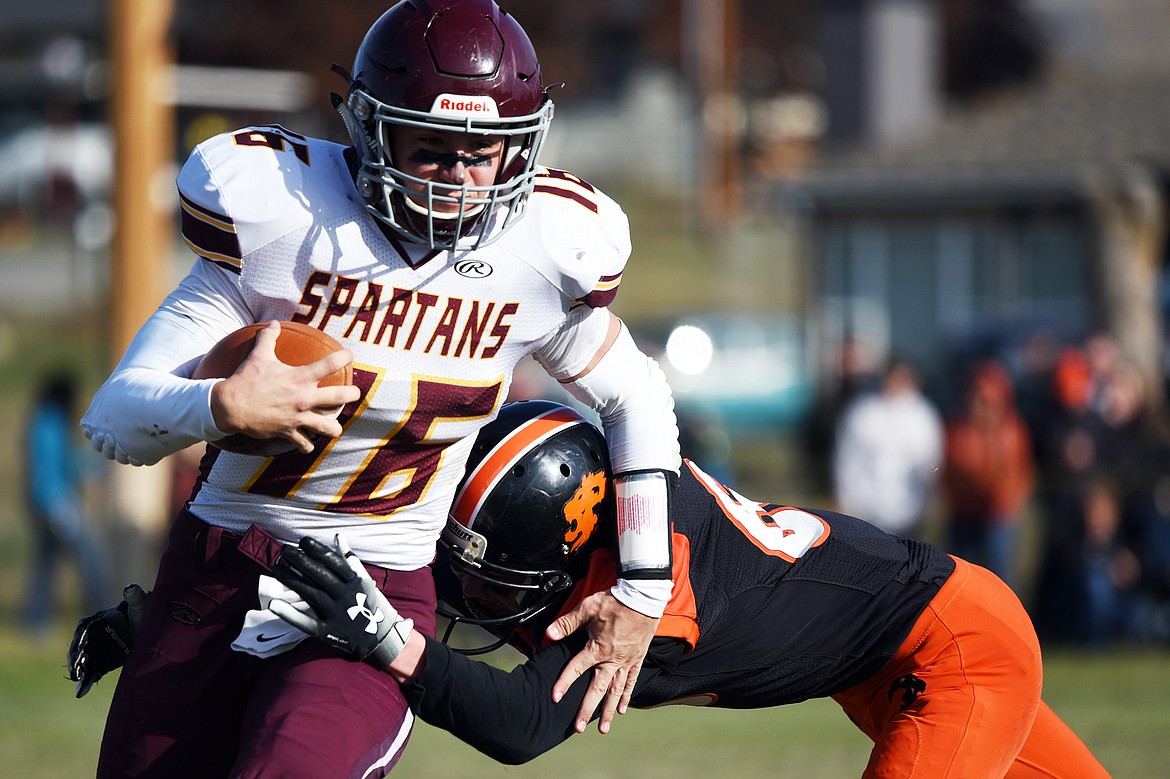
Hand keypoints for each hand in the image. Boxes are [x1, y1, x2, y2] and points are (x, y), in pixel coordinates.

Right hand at [67, 584, 149, 697]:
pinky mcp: (104, 662)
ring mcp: (98, 649)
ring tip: (78, 684)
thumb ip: (135, 598)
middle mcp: (94, 635)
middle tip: (75, 671)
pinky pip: (92, 671)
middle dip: (76, 659)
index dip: (80, 639)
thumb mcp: (142, 605)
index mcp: (98, 619)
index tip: (79, 649)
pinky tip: (81, 692)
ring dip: (80, 672)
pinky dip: (86, 681)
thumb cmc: (146, 612)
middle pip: (80, 648)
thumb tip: (131, 588)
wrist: (156, 629)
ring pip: (84, 661)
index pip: (84, 629)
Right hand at [210, 321, 360, 453]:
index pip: (330, 364)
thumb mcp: (258, 355)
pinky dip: (307, 444)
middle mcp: (303, 398)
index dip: (344, 357)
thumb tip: (273, 323)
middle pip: (339, 398)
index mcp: (299, 378)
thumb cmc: (245, 379)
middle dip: (351, 395)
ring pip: (328, 427)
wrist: (229, 406)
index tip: (350, 355)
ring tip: (335, 427)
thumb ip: (268, 337)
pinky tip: (308, 442)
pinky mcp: (288, 432)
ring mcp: (297, 417)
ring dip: (334, 428)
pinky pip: (305, 443)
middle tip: (355, 393)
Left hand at [271, 535, 412, 668]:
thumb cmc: (371, 604)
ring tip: (277, 567)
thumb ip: (350, 559)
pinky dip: (290, 614)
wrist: (382, 637)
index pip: (333, 562)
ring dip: (292, 580)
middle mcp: (345, 595)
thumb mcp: (365, 579)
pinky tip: (275, 604)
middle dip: (301, 560)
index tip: (302, 540)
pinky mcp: (327, 631)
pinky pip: (306, 622)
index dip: (317, 550)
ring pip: (310, 593)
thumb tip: (338, 536)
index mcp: (355, 582)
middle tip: (285, 550)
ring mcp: (335, 613)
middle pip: (320, 575)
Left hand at [545, 590, 657, 733]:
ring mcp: (626, 661)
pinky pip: (632, 681)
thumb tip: (549, 634)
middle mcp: (612, 660)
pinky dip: (627, 696)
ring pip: (616, 691)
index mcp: (598, 649)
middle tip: (578, 728)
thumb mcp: (588, 609)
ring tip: (603, 728)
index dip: (564, 683)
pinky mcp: (637, 659)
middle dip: (586, 709)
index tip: (555, 697)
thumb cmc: (615, 602)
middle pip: (597, 690)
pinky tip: (622, 709)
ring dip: (608, 711)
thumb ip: (568, 623)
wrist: (643, 597)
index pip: (576, 669)